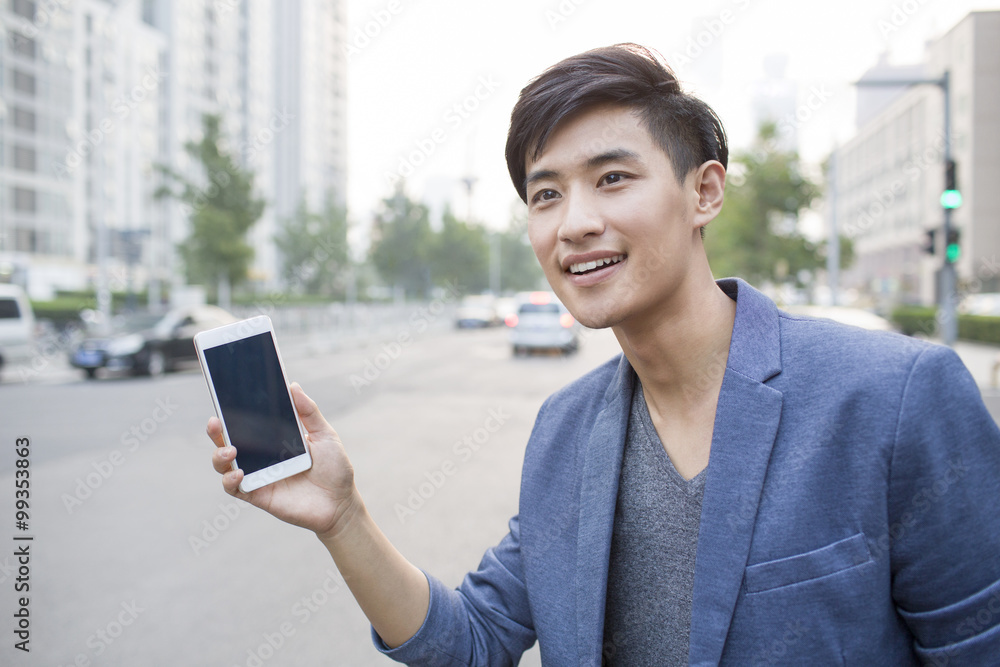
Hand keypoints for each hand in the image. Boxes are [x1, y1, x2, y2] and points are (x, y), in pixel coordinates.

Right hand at [208, 383, 359, 539]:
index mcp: (274, 439)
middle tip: (215, 422)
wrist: (342, 502)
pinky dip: (231, 481)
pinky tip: (239, 473)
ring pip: (225, 465)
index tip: (226, 397)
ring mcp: (258, 476)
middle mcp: (262, 457)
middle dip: (217, 432)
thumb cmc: (335, 468)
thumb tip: (292, 386)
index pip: (248, 423)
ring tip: (230, 451)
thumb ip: (308, 412)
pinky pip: (235, 489)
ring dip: (219, 456)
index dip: (234, 412)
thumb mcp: (325, 435)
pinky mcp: (259, 495)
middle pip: (229, 442)